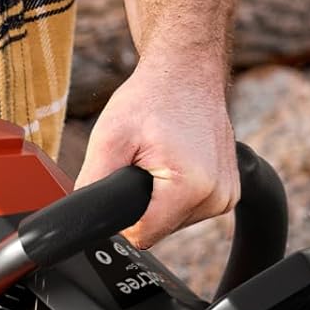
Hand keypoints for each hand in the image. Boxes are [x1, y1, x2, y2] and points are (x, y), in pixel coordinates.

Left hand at [76, 53, 237, 247]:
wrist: (186, 73)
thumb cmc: (151, 99)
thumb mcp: (109, 138)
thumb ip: (92, 185)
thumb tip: (81, 220)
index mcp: (191, 188)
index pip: (141, 235)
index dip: (121, 218)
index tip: (120, 186)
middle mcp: (216, 197)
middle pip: (158, 230)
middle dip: (141, 204)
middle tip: (142, 162)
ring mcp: (226, 197)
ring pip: (172, 222)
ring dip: (158, 200)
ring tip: (159, 159)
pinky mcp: (228, 194)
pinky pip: (188, 211)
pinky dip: (175, 194)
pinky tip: (174, 164)